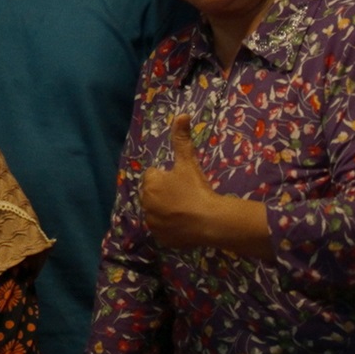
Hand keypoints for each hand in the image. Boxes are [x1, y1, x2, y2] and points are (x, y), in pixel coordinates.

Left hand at [142, 116, 217, 248]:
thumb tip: (181, 115)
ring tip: (186, 210)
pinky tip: (185, 224)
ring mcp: (152, 224)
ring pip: (158, 212)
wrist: (209, 220)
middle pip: (154, 194)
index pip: (154, 175)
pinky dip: (172, 228)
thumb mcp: (188, 161)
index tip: (181, 181)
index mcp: (149, 184)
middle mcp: (145, 204)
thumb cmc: (196, 188)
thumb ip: (182, 138)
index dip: (167, 177)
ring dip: (167, 211)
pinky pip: (164, 230)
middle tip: (185, 195)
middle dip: (165, 194)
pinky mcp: (161, 239)